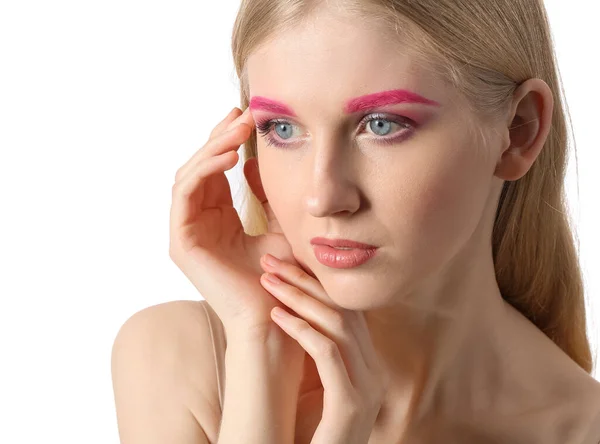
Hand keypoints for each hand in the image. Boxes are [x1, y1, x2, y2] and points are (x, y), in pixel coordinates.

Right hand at [169, 106, 305, 341]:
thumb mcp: (280, 224)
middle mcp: (199, 222)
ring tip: (237, 129)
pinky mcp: (181, 242)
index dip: (227, 141)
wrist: (276, 316)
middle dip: (219, 137)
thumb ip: (268, 196)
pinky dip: (202, 171)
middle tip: (242, 113)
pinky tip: (227, 157)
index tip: (248, 116)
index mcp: (218, 219)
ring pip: (188, 175)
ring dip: (211, 148)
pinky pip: (184, 195)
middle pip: (200, 167)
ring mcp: (186, 232)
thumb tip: (255, 161)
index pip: (215, 170)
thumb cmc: (283, 277)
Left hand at [259, 253, 388, 443]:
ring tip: (268, 281)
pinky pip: (328, 354)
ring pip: (337, 325)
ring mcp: (367, 388)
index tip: (285, 263)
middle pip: (343, 310)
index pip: (347, 311)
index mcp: (367, 364)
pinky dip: (302, 330)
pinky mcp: (351, 405)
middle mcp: (373, 371)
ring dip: (299, 298)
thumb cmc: (313, 433)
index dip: (316, 283)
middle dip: (305, 280)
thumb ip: (318, 355)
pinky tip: (277, 316)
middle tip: (271, 260)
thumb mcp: (320, 387)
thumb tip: (292, 315)